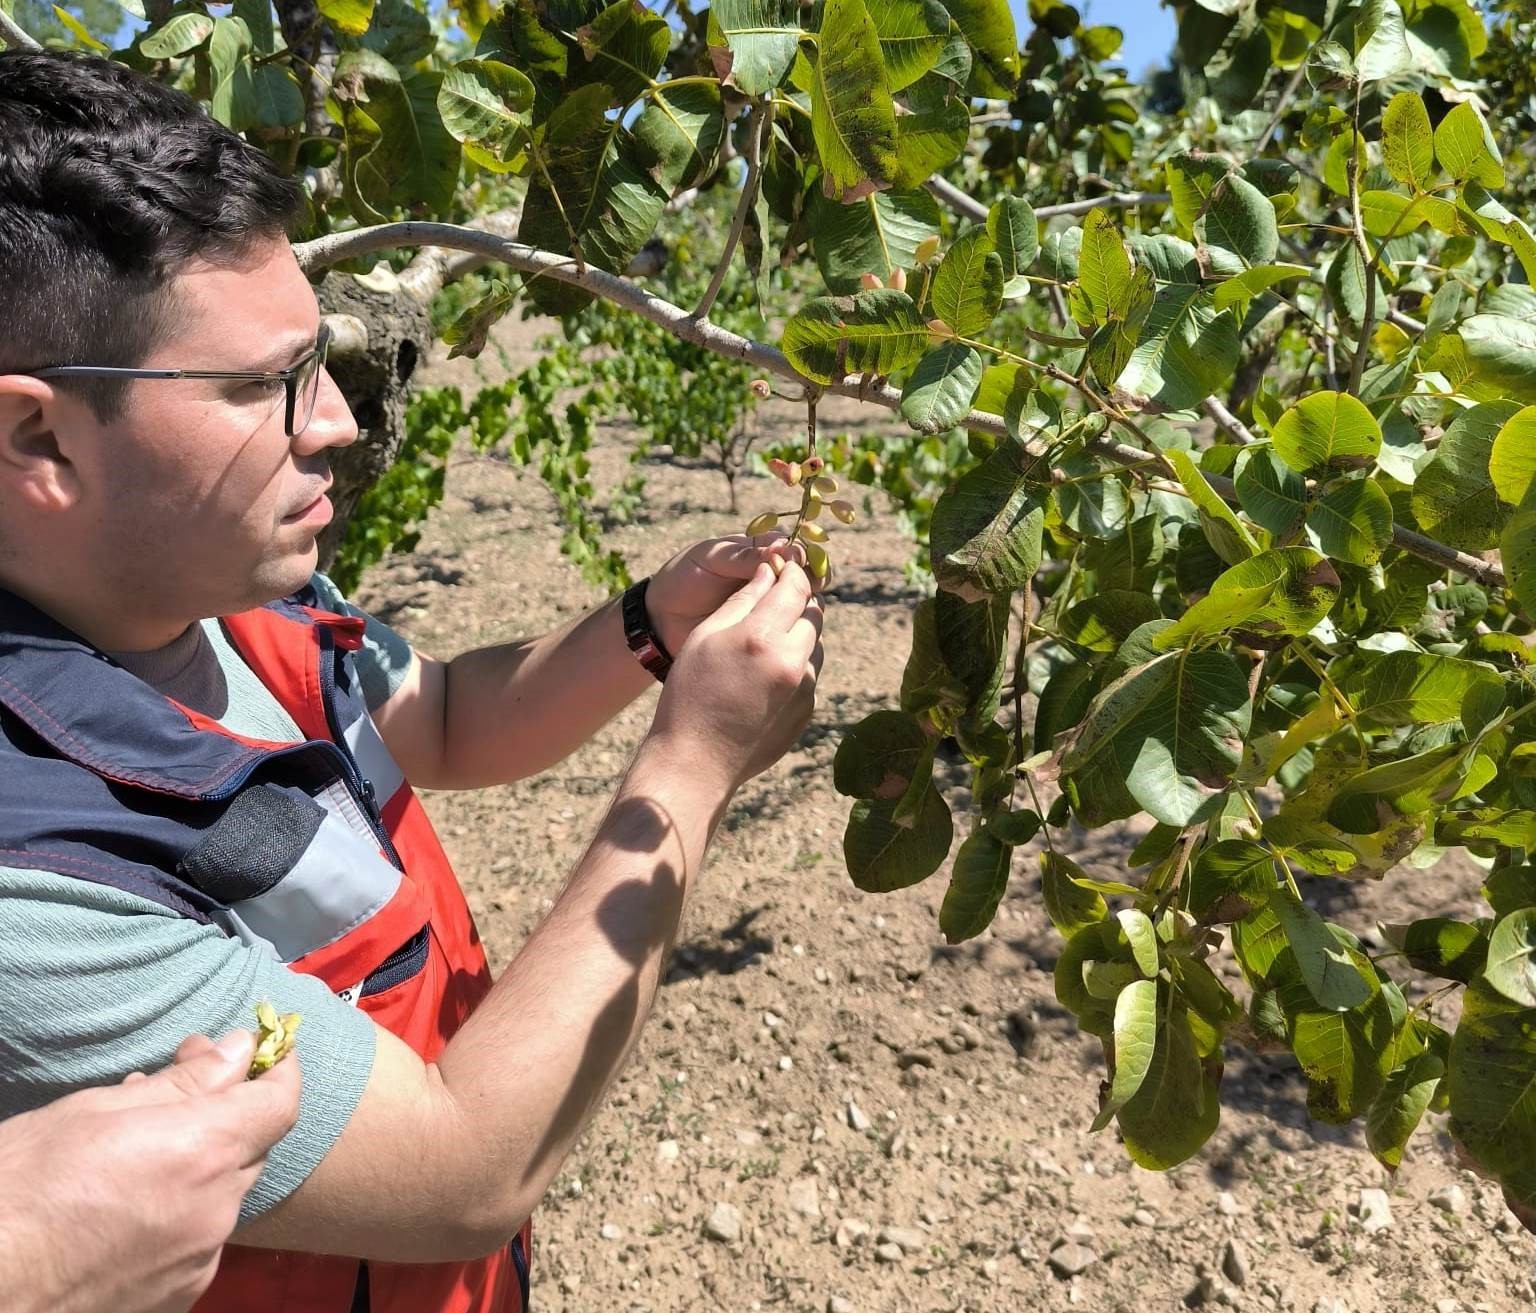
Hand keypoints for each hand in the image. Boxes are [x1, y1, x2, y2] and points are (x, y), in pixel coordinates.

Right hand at [0, 1030, 300, 1312]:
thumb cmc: (18, 1194)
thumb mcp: (92, 1112)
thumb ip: (183, 1082)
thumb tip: (239, 1050)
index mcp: (203, 1153)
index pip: (279, 1103)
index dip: (278, 1070)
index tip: (263, 1050)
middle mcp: (216, 1210)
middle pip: (249, 1148)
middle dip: (224, 1114)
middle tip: (174, 1087)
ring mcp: (199, 1260)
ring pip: (222, 1195)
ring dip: (197, 1166)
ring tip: (135, 1151)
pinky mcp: (178, 1298)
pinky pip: (199, 1240)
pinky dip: (179, 1213)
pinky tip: (129, 1205)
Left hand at [645, 532, 818, 658]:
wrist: (662, 618)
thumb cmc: (683, 578)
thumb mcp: (710, 559)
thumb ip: (742, 556)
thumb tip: (781, 549)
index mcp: (757, 550)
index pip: (792, 545)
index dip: (800, 551)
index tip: (797, 559)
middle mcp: (770, 575)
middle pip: (806, 572)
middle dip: (812, 575)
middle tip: (811, 583)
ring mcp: (769, 603)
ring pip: (804, 599)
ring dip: (808, 600)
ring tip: (802, 604)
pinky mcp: (765, 629)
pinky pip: (790, 625)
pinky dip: (797, 625)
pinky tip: (795, 626)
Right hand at [648, 559, 823, 787]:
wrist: (696, 761)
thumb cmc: (690, 693)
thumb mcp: (705, 636)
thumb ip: (741, 600)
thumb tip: (769, 572)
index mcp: (763, 637)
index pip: (796, 588)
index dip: (792, 572)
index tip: (783, 567)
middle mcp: (792, 662)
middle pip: (814, 614)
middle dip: (799, 601)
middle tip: (778, 598)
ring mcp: (804, 690)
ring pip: (814, 644)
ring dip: (799, 634)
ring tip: (765, 642)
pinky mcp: (806, 711)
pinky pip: (809, 674)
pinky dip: (795, 664)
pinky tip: (764, 675)